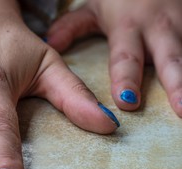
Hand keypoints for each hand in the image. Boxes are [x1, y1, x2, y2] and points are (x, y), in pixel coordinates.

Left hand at [47, 0, 181, 116]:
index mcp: (129, 27)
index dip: (127, 79)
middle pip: (169, 59)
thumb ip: (72, 27)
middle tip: (181, 109)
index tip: (126, 102)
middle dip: (177, 84)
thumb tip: (49, 46)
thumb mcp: (93, 6)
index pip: (126, 57)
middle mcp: (160, 29)